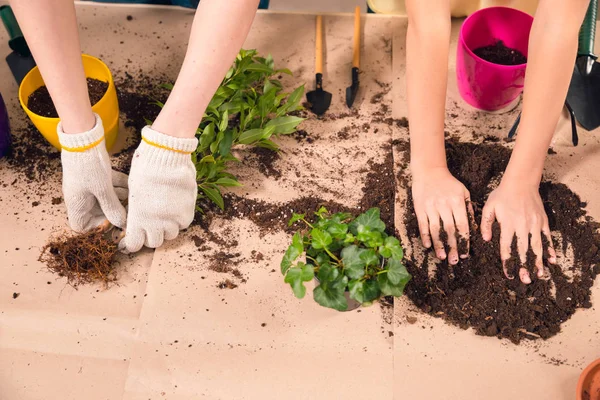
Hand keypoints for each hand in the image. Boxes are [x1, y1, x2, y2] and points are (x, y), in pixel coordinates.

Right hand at [59, 114, 127, 231]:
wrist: (83, 140)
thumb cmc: (88, 167)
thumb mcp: (103, 190)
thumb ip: (112, 208)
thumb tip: (121, 224)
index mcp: (77, 204)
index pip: (81, 225)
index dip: (95, 226)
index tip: (111, 220)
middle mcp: (80, 197)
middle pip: (97, 211)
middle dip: (114, 209)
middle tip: (128, 207)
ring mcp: (86, 186)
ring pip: (104, 197)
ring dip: (119, 196)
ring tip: (131, 194)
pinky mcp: (93, 176)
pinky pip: (106, 185)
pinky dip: (118, 184)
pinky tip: (129, 183)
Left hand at [119, 126, 197, 252]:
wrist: (166, 157)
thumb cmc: (145, 168)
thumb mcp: (133, 191)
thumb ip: (137, 210)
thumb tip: (140, 218)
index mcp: (136, 219)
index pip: (134, 245)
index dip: (134, 242)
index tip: (135, 237)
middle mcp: (154, 224)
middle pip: (154, 242)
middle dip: (152, 235)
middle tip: (152, 224)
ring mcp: (172, 220)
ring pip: (170, 234)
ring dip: (167, 227)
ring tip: (166, 214)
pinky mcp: (186, 214)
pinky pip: (183, 224)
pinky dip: (180, 218)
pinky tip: (176, 206)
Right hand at [411, 167, 471, 263]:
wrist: (429, 171)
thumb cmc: (449, 183)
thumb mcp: (463, 192)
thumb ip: (469, 208)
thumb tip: (474, 227)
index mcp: (457, 201)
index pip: (462, 225)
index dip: (464, 240)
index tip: (465, 253)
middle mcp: (444, 205)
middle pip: (449, 230)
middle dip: (453, 246)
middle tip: (454, 260)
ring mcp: (431, 207)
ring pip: (436, 229)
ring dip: (439, 244)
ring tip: (442, 257)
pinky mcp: (420, 208)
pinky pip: (423, 224)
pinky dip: (425, 236)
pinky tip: (428, 246)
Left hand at [481, 178, 555, 283]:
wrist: (521, 182)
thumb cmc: (502, 195)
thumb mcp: (489, 207)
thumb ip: (486, 223)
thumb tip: (485, 239)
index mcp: (507, 224)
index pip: (506, 247)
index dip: (507, 261)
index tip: (508, 273)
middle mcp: (522, 226)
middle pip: (523, 250)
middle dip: (524, 266)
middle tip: (525, 280)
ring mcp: (534, 224)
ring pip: (537, 246)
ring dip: (538, 261)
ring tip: (540, 275)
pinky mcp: (542, 221)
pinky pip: (547, 237)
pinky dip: (550, 249)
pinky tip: (552, 260)